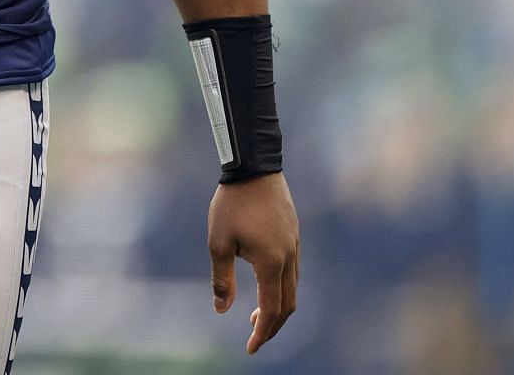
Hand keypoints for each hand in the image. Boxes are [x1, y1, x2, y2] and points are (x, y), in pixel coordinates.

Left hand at [208, 172, 298, 354]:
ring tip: (255, 315)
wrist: (254, 166)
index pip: (271, 310)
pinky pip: (293, 271)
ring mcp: (295, 245)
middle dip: (272, 326)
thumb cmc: (232, 203)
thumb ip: (221, 279)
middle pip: (288, 305)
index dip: (262, 333)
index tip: (251, 348)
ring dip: (277, 307)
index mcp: (271, 262)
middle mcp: (289, 257)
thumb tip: (222, 310)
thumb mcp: (218, 242)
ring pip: (293, 288)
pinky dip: (282, 288)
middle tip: (254, 337)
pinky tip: (265, 285)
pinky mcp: (294, 235)